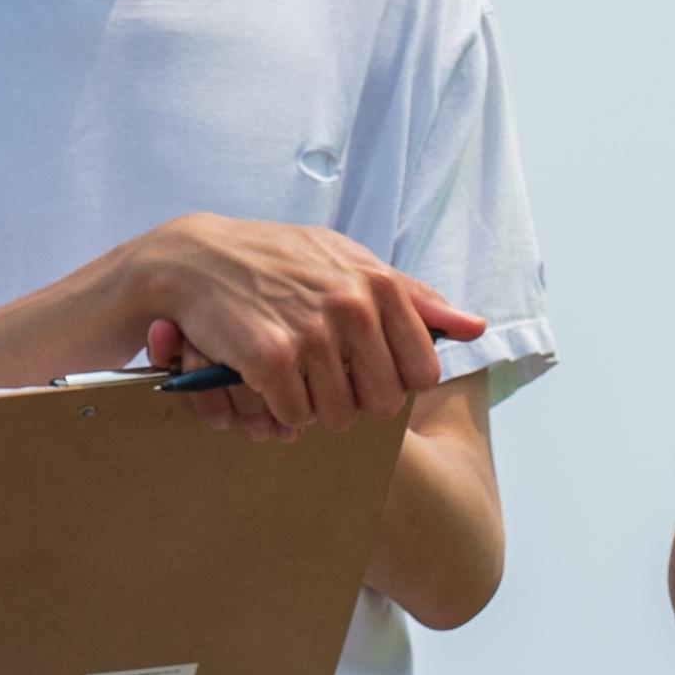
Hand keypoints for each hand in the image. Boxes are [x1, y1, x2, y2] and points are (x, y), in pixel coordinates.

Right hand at [126, 217, 481, 438]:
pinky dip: (280, 411)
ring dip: (314, 409)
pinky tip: (267, 384)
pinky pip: (294, 416)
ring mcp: (310, 334)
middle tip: (325, 379)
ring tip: (295, 380)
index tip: (368, 369)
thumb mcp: (352, 262)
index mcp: (379, 284)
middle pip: (381, 403)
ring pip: (336, 416)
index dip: (396, 381)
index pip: (421, 373)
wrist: (198, 257)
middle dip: (355, 401)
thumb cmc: (282, 261)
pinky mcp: (268, 358)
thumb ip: (416, 298)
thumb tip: (476, 327)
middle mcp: (350, 307)